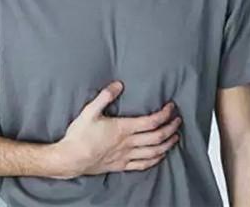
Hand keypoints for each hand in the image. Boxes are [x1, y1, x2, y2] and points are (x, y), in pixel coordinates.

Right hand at [53, 81, 181, 178]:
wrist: (70, 158)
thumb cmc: (79, 135)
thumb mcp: (89, 111)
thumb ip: (104, 96)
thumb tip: (118, 84)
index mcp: (123, 128)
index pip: (151, 121)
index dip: (164, 114)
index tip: (171, 107)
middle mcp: (128, 143)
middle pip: (157, 136)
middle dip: (171, 128)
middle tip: (178, 121)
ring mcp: (126, 156)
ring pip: (154, 152)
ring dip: (167, 144)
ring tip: (175, 137)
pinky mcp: (121, 165)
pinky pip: (143, 164)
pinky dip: (155, 159)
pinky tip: (160, 156)